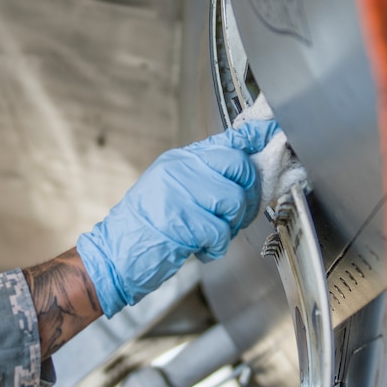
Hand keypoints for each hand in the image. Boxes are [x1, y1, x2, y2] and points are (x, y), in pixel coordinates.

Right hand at [75, 120, 279, 316]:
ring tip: (212, 234)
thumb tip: (245, 167)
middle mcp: (180, 169)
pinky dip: (216, 248)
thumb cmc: (146, 227)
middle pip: (239, 166)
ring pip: (235, 200)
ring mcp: (179, 193)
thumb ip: (206, 176)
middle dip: (247, 194)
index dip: (255, 135)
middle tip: (235, 214)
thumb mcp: (173, 189)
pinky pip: (221, 231)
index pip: (227, 139)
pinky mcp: (182, 221)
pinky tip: (202, 249)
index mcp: (180, 160)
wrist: (114, 254)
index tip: (272, 131)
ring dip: (231, 225)